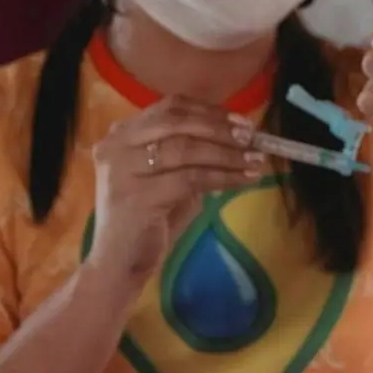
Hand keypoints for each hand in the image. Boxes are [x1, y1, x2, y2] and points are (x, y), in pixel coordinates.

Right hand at [84, 97, 265, 299]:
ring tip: (255, 161)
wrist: (118, 265)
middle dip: (220, 129)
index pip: (170, 108)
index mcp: (122, 134)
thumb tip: (240, 140)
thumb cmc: (147, 222)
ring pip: (186, 149)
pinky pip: (190, 178)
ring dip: (227, 154)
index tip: (241, 121)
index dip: (209, 111)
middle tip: (252, 138)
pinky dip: (223, 177)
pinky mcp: (136, 195)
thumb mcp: (172, 180)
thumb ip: (194, 157)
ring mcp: (122, 169)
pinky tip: (244, 181)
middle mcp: (116, 144)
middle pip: (177, 122)